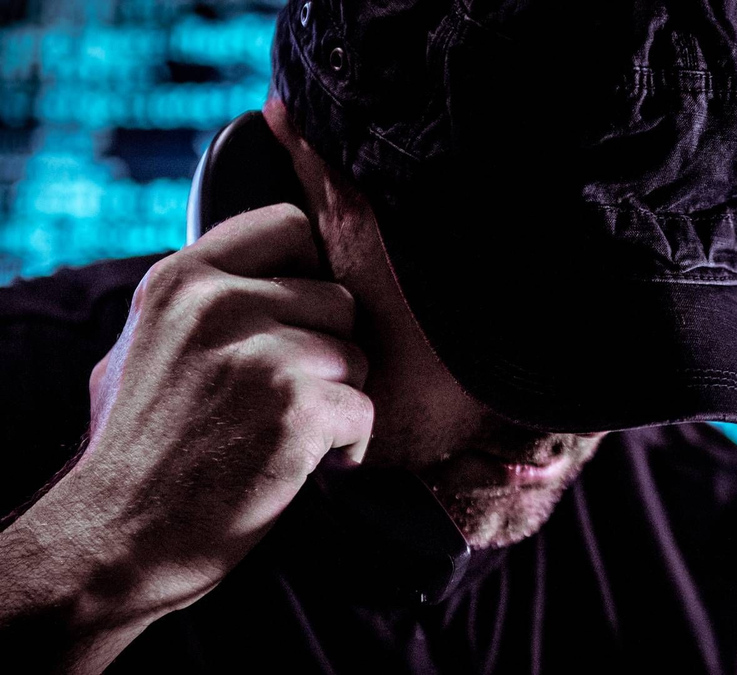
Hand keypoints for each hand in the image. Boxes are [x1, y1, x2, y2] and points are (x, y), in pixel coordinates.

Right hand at [40, 203, 372, 626]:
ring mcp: (261, 356)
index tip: (301, 318)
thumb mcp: (143, 344)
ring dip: (338, 400)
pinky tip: (303, 466)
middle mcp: (220, 305)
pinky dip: (348, 447)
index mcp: (183, 280)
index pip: (288, 226)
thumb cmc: (138, 449)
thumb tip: (269, 273)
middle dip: (329, 351)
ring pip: (358, 356)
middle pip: (339, 299)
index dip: (310, 272)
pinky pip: (365, 411)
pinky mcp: (296, 409)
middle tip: (288, 398)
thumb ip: (202, 301)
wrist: (117, 538)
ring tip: (288, 435)